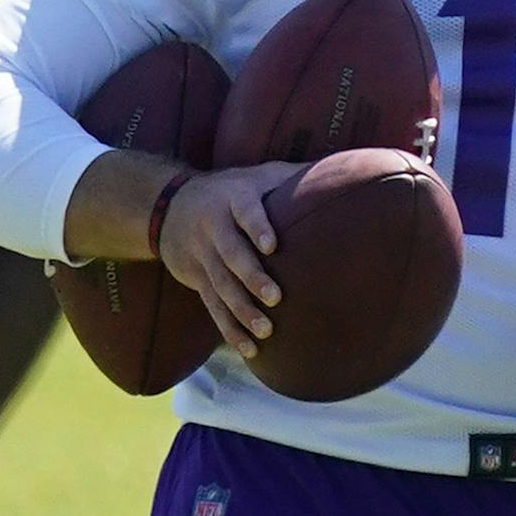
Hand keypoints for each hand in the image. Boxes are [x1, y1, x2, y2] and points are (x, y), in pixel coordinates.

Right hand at [157, 164, 299, 356]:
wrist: (168, 206)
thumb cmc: (231, 190)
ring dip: (241, 310)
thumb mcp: (256, 175)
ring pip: (220, 286)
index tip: (272, 246)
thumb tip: (348, 166)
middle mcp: (214, 227)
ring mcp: (203, 256)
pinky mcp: (197, 280)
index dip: (257, 227)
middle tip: (276, 297)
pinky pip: (212, 307)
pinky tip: (248, 349)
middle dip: (251, 277)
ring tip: (266, 331)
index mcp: (232, 199)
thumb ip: (293, 175)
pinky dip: (229, 329)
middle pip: (230, 254)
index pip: (244, 211)